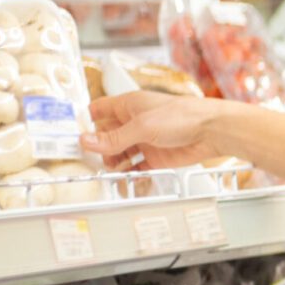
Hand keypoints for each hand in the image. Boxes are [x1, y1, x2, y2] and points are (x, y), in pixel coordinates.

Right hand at [80, 91, 239, 170]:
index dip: (85, 121)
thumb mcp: (142, 126)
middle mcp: (135, 122)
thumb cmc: (183, 116)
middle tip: (87, 160)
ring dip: (112, 162)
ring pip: (120, 153)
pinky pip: (137, 166)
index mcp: (128, 105)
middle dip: (97, 147)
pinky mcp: (157, 156)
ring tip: (106, 171)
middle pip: (107, 136)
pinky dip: (129, 173)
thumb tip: (86, 141)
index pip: (98, 111)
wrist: (213, 131)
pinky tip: (122, 179)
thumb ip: (115, 137)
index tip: (71, 134)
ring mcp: (145, 140)